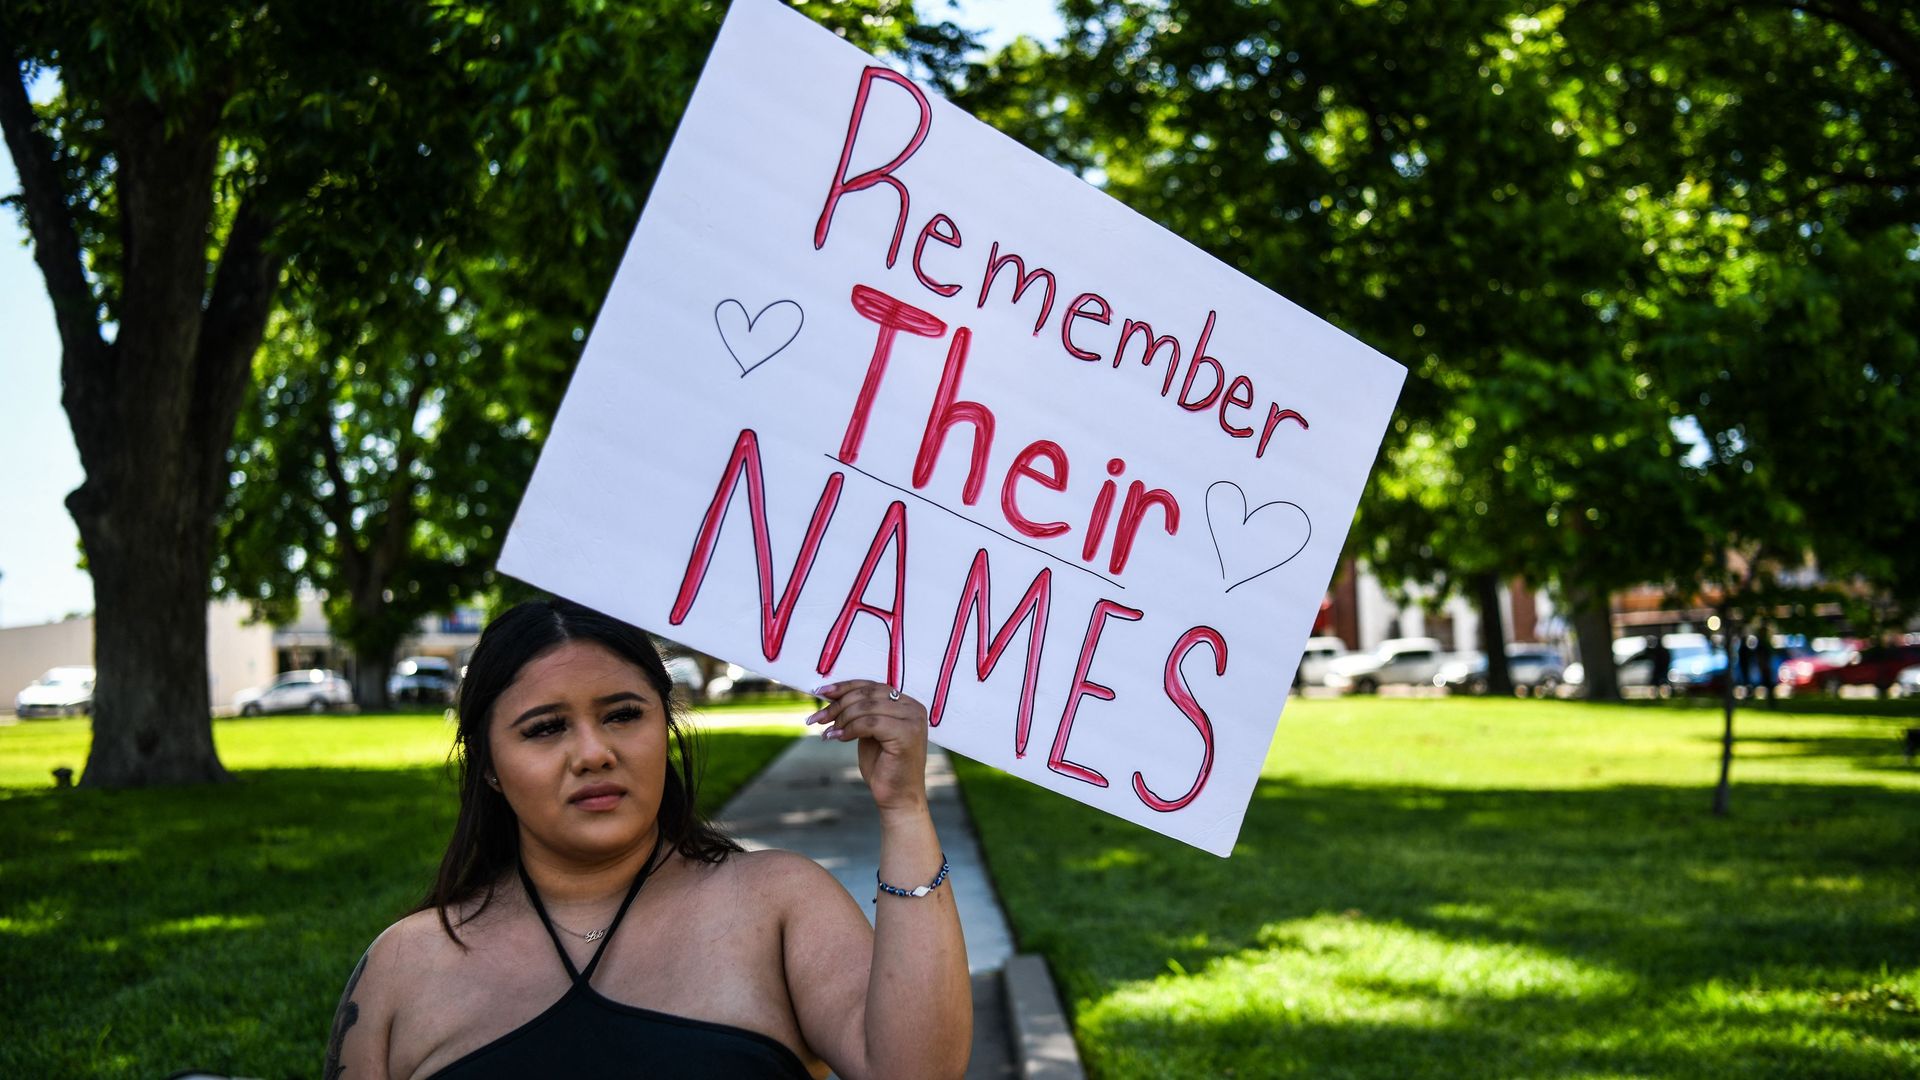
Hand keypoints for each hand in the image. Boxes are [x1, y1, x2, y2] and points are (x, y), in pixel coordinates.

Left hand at [806, 680, 928, 814]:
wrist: (898, 798)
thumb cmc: (883, 766)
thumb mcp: (869, 733)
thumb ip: (860, 713)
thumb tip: (832, 694)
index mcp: (907, 703)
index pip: (872, 686)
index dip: (845, 687)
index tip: (821, 692)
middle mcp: (913, 708)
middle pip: (868, 694)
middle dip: (838, 704)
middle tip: (818, 718)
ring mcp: (913, 720)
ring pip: (866, 707)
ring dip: (841, 718)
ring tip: (827, 731)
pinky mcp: (907, 734)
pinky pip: (870, 723)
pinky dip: (849, 729)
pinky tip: (837, 738)